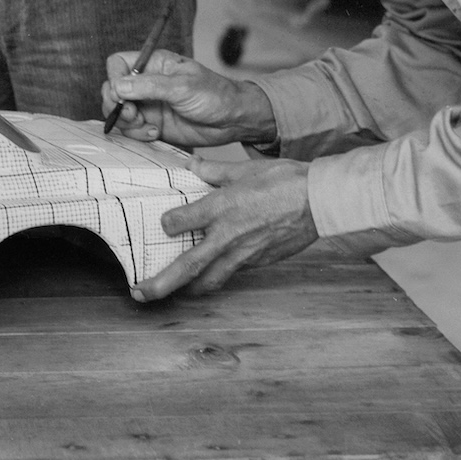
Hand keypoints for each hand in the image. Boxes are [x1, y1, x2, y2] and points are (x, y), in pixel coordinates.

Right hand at [102, 49, 277, 148]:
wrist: (233, 121)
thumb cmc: (215, 94)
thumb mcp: (183, 87)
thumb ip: (149, 86)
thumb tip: (118, 86)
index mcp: (154, 64)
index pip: (118, 64)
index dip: (113, 78)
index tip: (120, 94)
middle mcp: (147, 83)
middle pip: (112, 90)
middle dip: (117, 106)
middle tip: (133, 116)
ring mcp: (149, 105)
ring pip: (120, 113)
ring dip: (128, 124)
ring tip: (149, 128)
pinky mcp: (153, 124)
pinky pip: (132, 130)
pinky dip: (138, 134)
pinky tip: (155, 134)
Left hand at [135, 156, 318, 299]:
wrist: (320, 201)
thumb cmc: (286, 180)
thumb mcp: (246, 168)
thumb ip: (216, 171)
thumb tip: (194, 165)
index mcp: (221, 207)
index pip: (180, 222)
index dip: (168, 224)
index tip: (163, 223)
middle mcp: (227, 235)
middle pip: (187, 267)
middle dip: (160, 284)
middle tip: (140, 293)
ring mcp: (244, 253)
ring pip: (210, 280)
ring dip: (187, 290)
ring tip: (171, 294)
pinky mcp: (260, 262)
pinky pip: (233, 274)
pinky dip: (217, 278)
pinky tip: (211, 276)